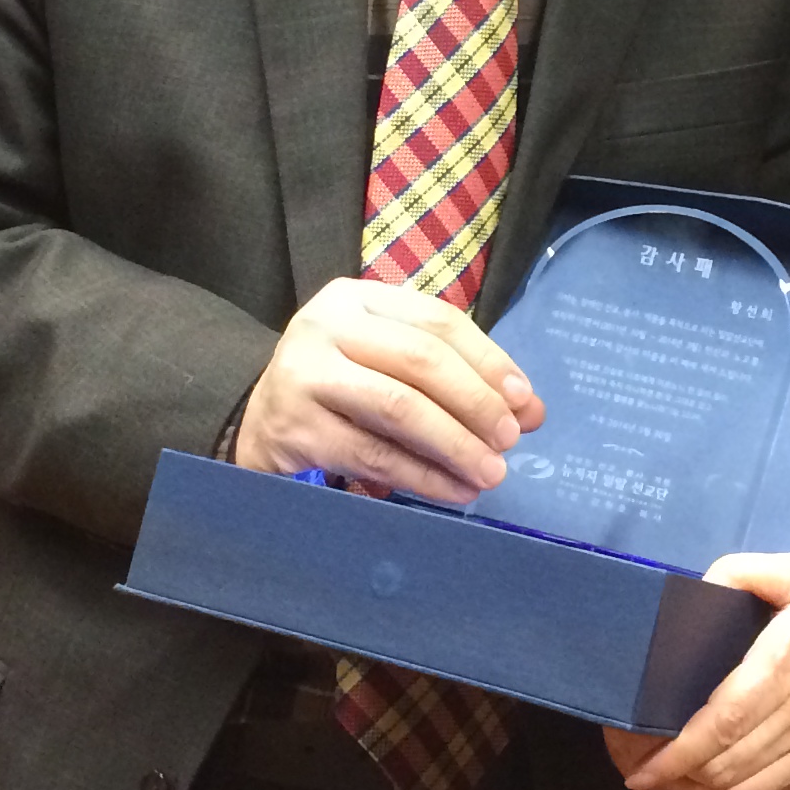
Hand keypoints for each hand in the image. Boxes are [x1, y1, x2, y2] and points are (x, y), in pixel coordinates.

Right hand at [232, 276, 541, 504]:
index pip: (437, 321)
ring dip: (455, 444)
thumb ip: (457, 378)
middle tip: (510, 440)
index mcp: (355, 298)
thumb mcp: (391, 365)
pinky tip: (454, 490)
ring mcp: (305, 375)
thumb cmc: (340, 389)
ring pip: (399, 407)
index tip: (524, 400)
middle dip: (476, 403)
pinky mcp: (296, 429)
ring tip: (492, 472)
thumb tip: (530, 411)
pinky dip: (423, 476)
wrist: (258, 424)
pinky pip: (374, 454)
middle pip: (420, 359)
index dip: (489, 361)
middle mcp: (325, 326)